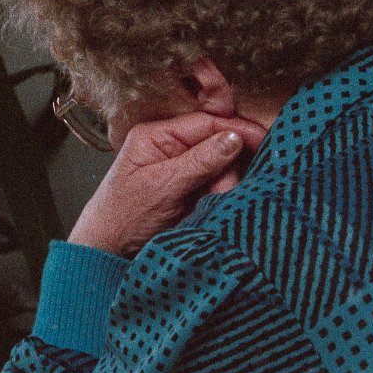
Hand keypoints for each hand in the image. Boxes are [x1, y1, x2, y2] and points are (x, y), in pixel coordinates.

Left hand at [68, 112, 267, 255]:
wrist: (107, 249)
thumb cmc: (123, 216)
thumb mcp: (163, 186)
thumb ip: (200, 161)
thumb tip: (234, 137)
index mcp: (156, 135)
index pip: (206, 123)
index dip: (237, 130)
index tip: (265, 140)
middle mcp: (168, 146)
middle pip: (217, 144)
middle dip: (226, 169)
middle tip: (220, 193)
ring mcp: (179, 167)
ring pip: (220, 166)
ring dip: (222, 186)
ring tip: (208, 205)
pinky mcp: (186, 187)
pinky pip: (215, 183)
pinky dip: (218, 195)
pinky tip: (210, 207)